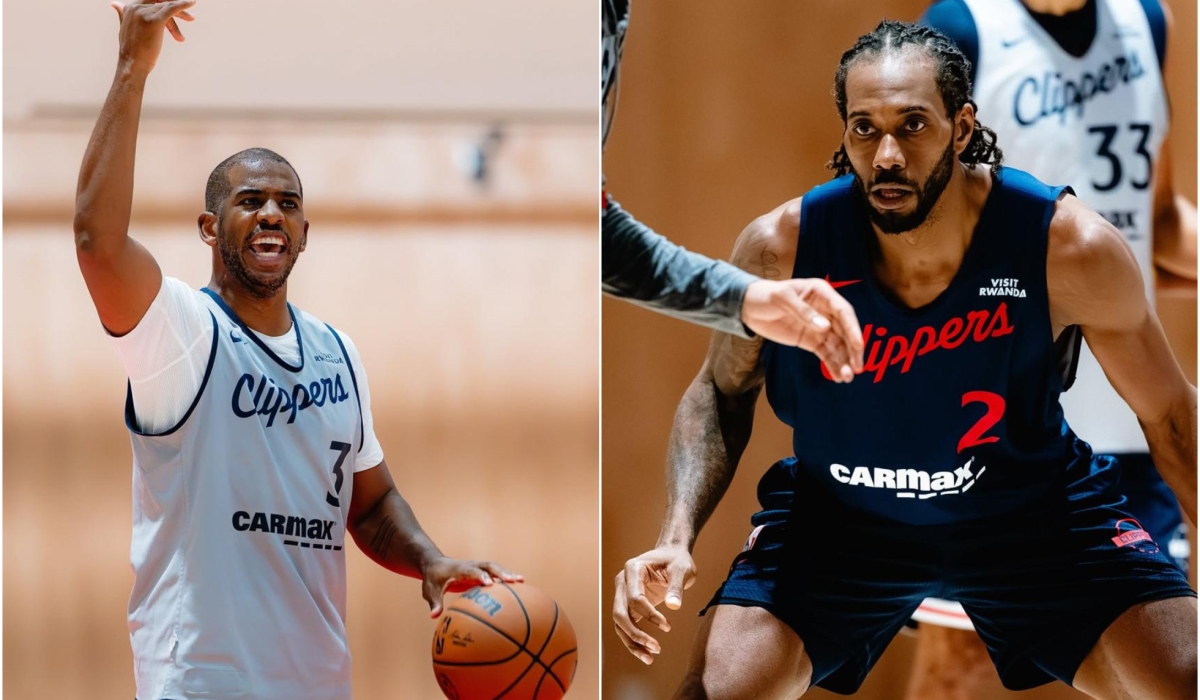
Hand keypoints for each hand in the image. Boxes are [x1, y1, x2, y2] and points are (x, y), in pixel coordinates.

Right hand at [111, 0, 196, 74]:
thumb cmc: (132, 50)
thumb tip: (116, 4)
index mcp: (130, 8)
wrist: (133, 64)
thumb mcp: (125, 27)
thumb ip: (123, 14)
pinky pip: (172, 8)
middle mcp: (136, 7)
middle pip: (161, 1)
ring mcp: (144, 13)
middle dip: (175, 7)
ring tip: (192, 18)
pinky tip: (192, 2)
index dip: (163, 2)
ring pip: (168, 7)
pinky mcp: (154, 21)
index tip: (176, 10)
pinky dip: (183, 4)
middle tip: (190, 16)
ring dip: (182, 14)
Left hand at [421, 557, 523, 618]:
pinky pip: (495, 573)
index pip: (471, 571)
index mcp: (459, 569)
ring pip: (495, 568)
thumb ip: (434, 603)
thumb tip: (434, 616)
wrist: (435, 564)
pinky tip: (519, 585)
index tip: (490, 584)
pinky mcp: (481, 571)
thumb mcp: (430, 591)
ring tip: (522, 581)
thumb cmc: (433, 579)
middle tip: (513, 581)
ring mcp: (477, 567)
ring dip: (507, 573)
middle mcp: (471, 565)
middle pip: (488, 566)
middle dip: (501, 573)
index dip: (480, 576)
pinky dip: (506, 577)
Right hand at [612, 546, 695, 664]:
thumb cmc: (676, 559)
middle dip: (635, 634)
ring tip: (650, 658)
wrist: (671, 554)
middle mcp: (622, 581)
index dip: (649, 615)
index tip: (667, 627)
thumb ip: (677, 586)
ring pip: (619, 623)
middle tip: (656, 648)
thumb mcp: (681, 569)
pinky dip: (634, 640)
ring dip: (632, 642)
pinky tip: (647, 653)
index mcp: (632, 569)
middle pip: (619, 613)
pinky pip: (626, 625)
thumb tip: (674, 607)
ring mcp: (623, 593)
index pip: (634, 598)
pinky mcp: (628, 604)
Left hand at [741, 278, 863, 381]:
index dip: (853, 329)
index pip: (843, 311)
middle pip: (845, 331)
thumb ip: (803, 312)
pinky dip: (832, 364)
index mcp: (822, 293)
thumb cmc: (765, 295)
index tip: (858, 346)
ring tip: (846, 378)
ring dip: (843, 361)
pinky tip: (838, 377)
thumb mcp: (782, 298)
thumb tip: (825, 328)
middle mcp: (826, 310)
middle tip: (857, 368)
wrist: (748, 307)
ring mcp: (820, 326)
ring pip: (837, 345)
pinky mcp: (811, 340)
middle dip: (852, 350)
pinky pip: (826, 353)